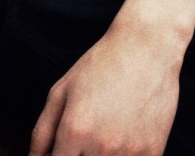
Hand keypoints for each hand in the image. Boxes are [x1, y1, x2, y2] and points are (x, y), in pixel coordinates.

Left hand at [29, 16, 182, 155]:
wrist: (146, 49)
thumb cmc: (101, 66)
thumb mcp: (61, 91)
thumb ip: (42, 131)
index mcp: (75, 130)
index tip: (62, 151)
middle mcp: (102, 146)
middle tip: (82, 140)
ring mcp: (130, 152)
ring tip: (104, 133)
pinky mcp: (153, 152)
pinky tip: (123, 138)